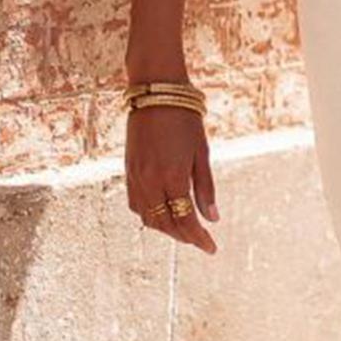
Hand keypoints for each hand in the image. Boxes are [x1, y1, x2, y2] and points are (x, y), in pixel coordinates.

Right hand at [125, 103, 218, 252]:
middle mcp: (150, 180)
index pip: (185, 220)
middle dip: (183, 236)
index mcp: (173, 176)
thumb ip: (205, 188)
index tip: (212, 248)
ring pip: (147, 217)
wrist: (156, 92)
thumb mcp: (202, 153)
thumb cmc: (185, 119)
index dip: (199, 238)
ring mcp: (135, 176)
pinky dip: (149, 215)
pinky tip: (162, 212)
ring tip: (184, 229)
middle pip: (165, 224)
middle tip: (200, 241)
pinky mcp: (128, 170)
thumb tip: (212, 218)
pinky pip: (136, 204)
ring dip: (166, 228)